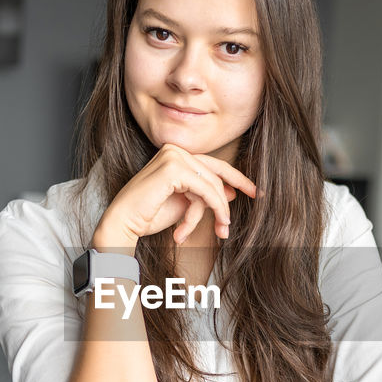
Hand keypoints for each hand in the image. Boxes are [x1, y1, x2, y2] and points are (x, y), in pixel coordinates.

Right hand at [93, 144, 258, 248]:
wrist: (125, 223)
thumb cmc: (150, 215)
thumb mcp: (186, 204)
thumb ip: (206, 195)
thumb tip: (232, 192)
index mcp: (176, 155)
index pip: (213, 165)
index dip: (238, 178)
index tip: (256, 192)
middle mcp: (175, 150)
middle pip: (215, 175)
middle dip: (225, 203)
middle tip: (230, 226)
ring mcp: (173, 156)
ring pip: (212, 185)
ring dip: (217, 211)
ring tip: (220, 231)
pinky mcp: (173, 168)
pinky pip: (205, 190)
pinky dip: (213, 208)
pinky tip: (215, 223)